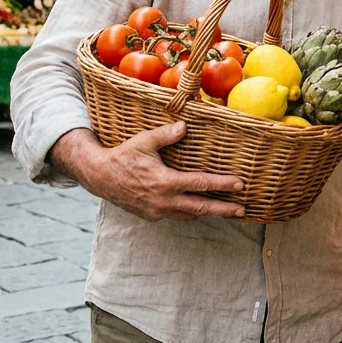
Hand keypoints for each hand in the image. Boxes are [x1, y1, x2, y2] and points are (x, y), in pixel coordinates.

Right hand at [70, 123, 245, 220]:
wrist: (99, 177)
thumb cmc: (123, 156)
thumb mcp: (144, 141)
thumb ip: (166, 134)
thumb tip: (185, 126)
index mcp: (165, 182)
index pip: (200, 184)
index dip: (222, 184)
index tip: (239, 184)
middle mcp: (163, 200)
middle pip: (201, 207)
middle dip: (223, 209)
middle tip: (242, 210)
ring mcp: (157, 211)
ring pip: (189, 214)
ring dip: (207, 212)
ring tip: (225, 210)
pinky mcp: (151, 215)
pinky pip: (176, 216)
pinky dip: (189, 212)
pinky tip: (197, 208)